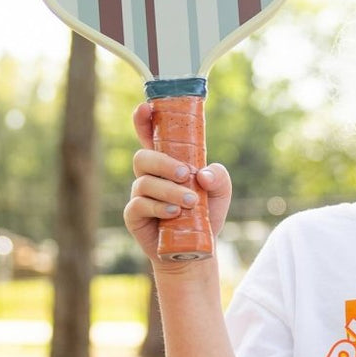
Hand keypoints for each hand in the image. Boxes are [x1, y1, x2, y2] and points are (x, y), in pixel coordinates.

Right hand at [123, 102, 232, 264]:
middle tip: (186, 175)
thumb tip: (203, 174)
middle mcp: (149, 176)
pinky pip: (139, 204)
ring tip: (191, 203)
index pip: (149, 136)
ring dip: (169, 190)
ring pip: (144, 182)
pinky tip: (174, 213)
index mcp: (166, 163)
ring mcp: (139, 195)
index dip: (144, 120)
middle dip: (164, 163)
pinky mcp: (134, 216)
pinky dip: (159, 207)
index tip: (146, 108)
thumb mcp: (221, 193)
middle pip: (143, 157)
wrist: (196, 249)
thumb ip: (220, 177)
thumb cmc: (204, 215)